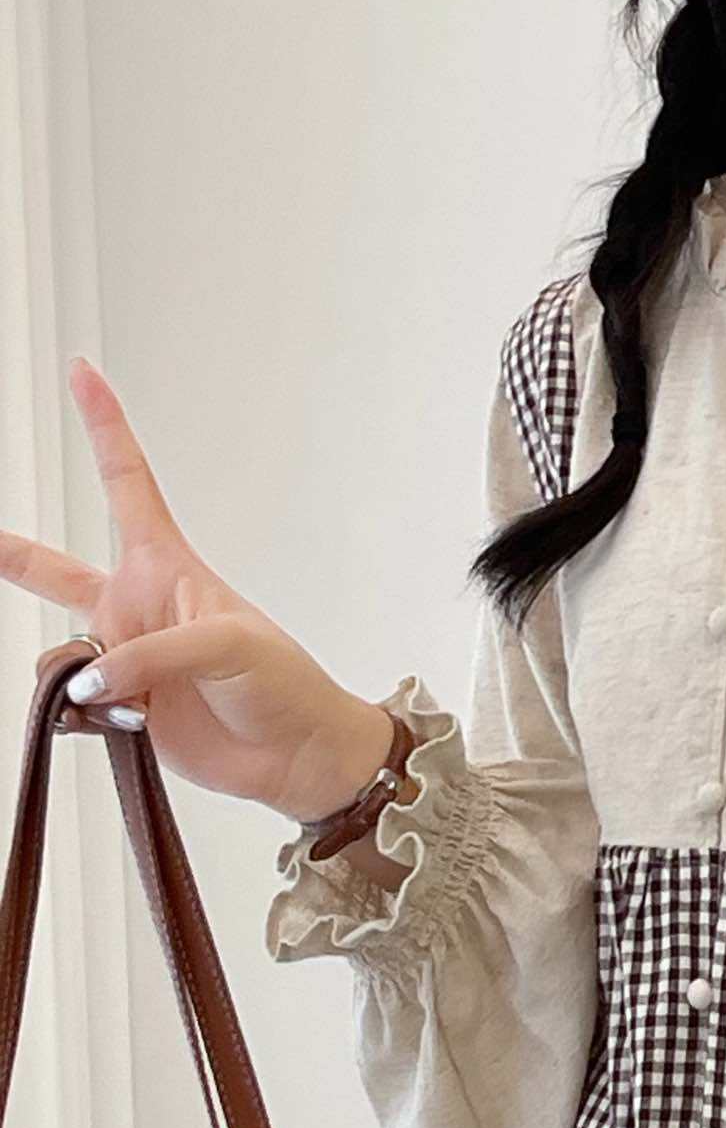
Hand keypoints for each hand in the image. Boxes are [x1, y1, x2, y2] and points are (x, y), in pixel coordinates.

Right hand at [1, 355, 399, 821]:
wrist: (295, 756)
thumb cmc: (283, 683)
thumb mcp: (228, 645)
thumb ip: (148, 652)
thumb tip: (86, 679)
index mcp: (168, 567)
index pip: (127, 481)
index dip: (105, 426)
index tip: (82, 371)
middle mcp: (134, 606)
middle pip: (51, 571)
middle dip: (9, 554)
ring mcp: (122, 658)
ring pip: (56, 654)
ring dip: (77, 677)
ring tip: (131, 699)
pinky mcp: (116, 708)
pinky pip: (67, 705)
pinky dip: (82, 716)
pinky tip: (128, 723)